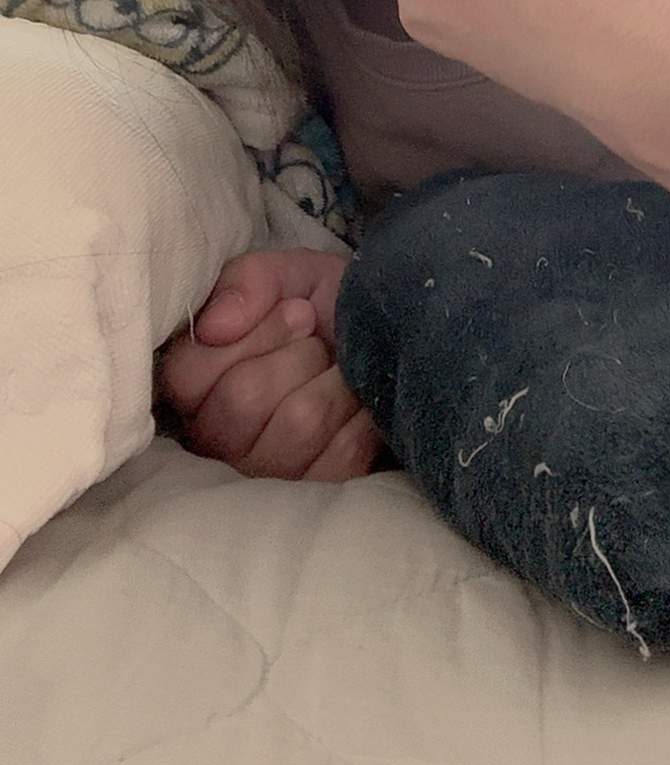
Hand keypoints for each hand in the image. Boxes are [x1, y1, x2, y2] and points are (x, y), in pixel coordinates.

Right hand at [156, 246, 382, 480]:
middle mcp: (214, 436)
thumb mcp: (287, 275)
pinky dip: (360, 414)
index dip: (255, 336)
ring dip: (332, 382)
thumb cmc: (323, 309)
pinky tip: (358, 401)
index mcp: (193, 382)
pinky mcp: (314, 489)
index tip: (298, 311)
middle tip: (318, 340)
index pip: (188, 375)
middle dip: (298, 354)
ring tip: (337, 368)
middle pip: (242, 401)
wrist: (384, 340)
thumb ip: (246, 281)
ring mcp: (262, 471)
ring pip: (296, 423)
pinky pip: (339, 452)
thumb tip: (215, 326)